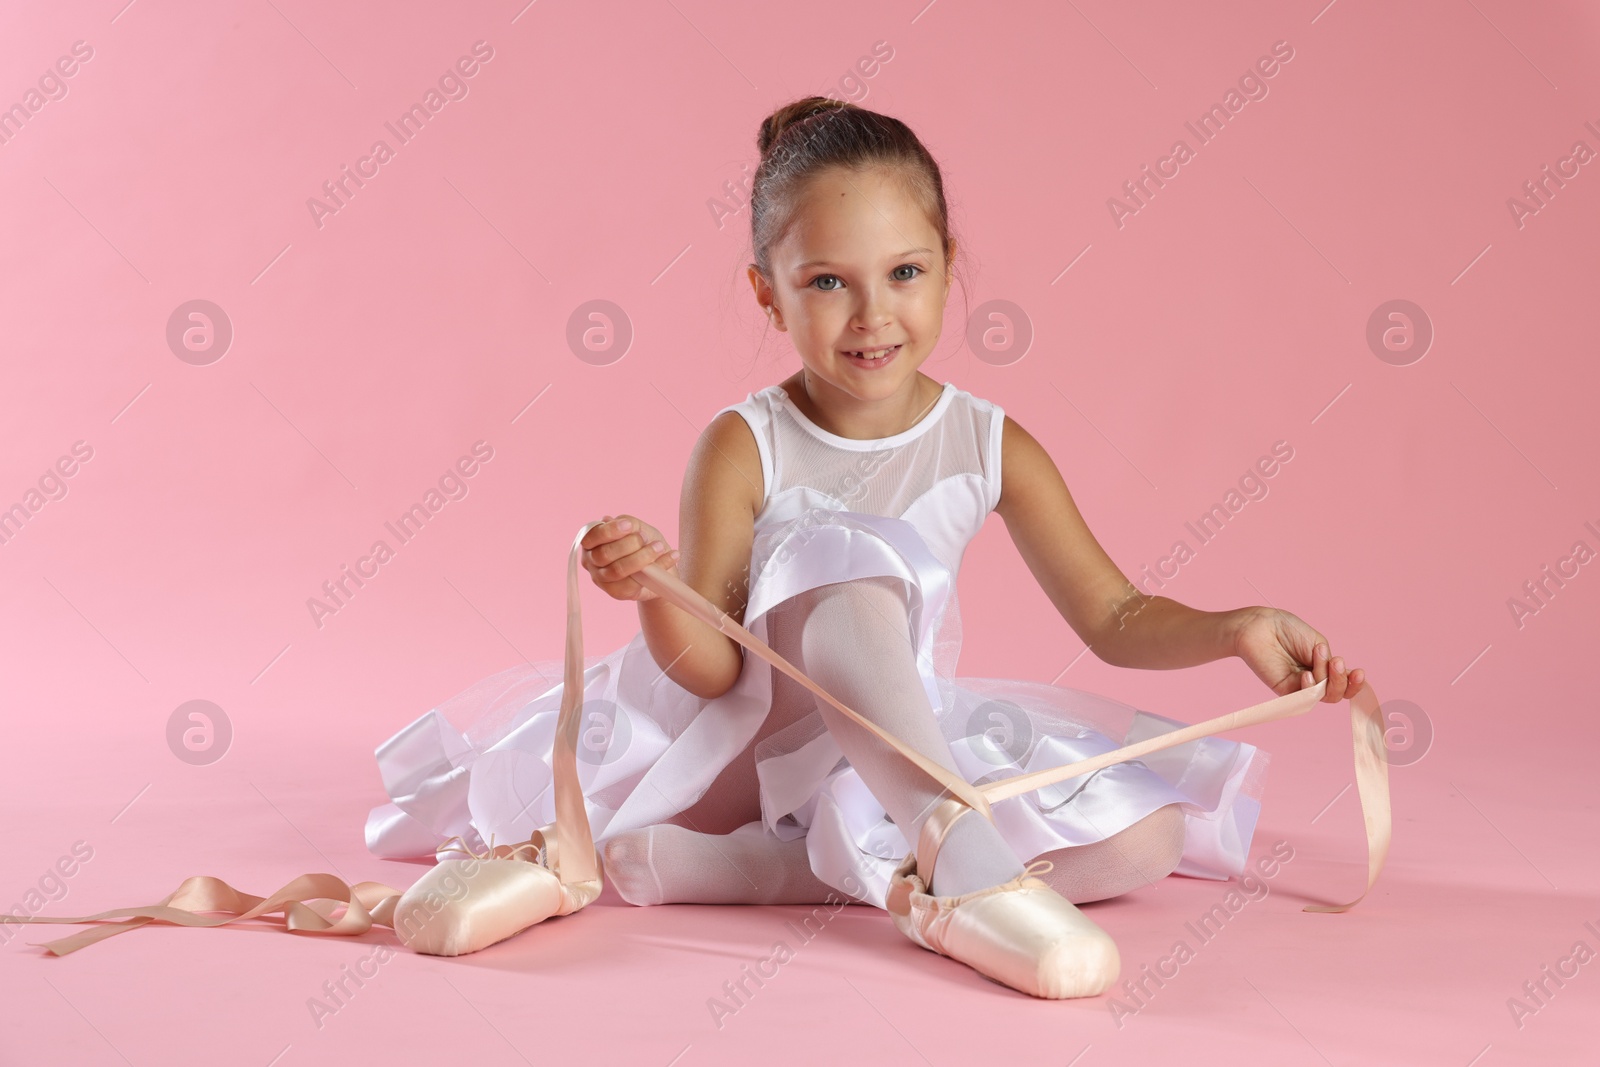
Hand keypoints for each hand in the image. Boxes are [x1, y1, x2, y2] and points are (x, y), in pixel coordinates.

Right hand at [581, 514, 680, 602]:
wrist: (657, 568)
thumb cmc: (643, 543)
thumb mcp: (638, 528)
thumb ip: (626, 523)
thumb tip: (607, 519)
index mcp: (591, 542)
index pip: (592, 536)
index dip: (610, 531)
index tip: (630, 525)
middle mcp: (591, 561)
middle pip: (605, 554)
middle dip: (629, 544)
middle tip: (647, 537)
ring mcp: (601, 579)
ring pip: (618, 570)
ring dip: (642, 557)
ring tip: (660, 547)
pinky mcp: (616, 592)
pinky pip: (634, 583)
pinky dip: (657, 567)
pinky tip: (672, 557)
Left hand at [1229, 606, 1364, 702]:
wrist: (1261, 627)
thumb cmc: (1288, 630)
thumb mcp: (1318, 644)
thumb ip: (1328, 663)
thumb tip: (1335, 679)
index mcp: (1325, 667)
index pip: (1345, 682)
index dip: (1355, 682)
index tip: (1360, 672)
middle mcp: (1315, 679)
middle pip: (1338, 693)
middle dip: (1343, 680)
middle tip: (1338, 662)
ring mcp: (1302, 687)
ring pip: (1326, 697)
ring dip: (1329, 679)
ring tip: (1321, 658)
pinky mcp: (1286, 692)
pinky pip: (1305, 697)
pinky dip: (1311, 686)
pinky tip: (1306, 674)